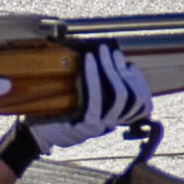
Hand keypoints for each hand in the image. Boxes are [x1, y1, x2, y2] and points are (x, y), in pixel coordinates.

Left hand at [28, 45, 153, 150]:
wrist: (40, 132)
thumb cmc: (61, 111)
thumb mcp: (85, 100)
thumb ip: (99, 86)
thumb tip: (107, 59)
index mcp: (116, 118)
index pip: (142, 102)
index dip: (139, 81)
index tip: (129, 64)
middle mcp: (113, 124)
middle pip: (133, 97)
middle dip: (123, 70)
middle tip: (109, 51)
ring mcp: (102, 126)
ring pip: (120, 96)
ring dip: (111, 69)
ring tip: (100, 52)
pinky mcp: (87, 125)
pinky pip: (95, 100)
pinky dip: (93, 77)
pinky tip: (89, 60)